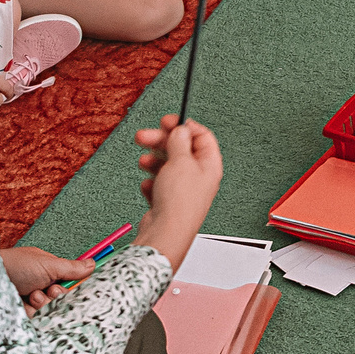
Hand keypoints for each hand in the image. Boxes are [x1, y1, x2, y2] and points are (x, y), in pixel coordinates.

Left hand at [0, 244, 94, 311]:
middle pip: (59, 297)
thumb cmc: (17, 266)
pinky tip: (22, 304)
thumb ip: (72, 268)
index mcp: (46, 270)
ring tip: (30, 295)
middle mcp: (38, 283)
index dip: (70, 286)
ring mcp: (28, 298)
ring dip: (42, 303)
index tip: (71, 287)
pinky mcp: (20, 311)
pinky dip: (30, 312)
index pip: (67, 280)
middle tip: (49, 290)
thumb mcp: (48, 265)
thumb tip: (93, 263)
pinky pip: (35, 318)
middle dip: (55, 296)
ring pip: (48, 309)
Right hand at [135, 115, 223, 264]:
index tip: (167, 121)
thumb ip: (179, 142)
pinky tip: (149, 186)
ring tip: (144, 162)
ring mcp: (184, 190)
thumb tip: (180, 130)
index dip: (184, 126)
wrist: (166, 232)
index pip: (202, 137)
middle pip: (181, 150)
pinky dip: (152, 182)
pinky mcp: (169, 201)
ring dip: (154, 161)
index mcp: (209, 165)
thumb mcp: (180, 161)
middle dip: (161, 142)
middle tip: (144, 136)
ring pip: (167, 166)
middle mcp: (199, 177)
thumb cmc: (179, 202)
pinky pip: (159, 185)